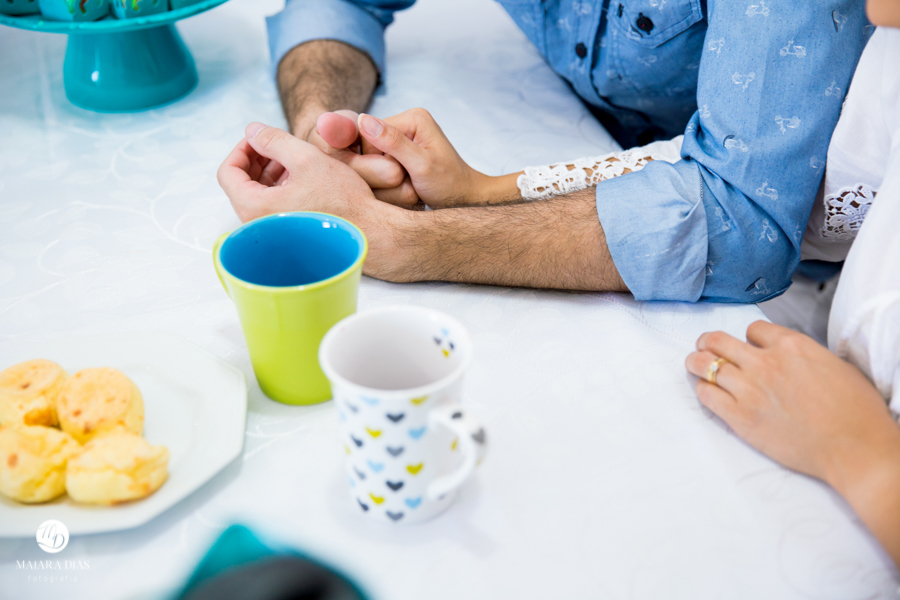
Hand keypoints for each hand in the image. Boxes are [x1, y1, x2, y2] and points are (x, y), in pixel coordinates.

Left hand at [216, 123, 409, 279]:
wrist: (371, 232)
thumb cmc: (343, 200)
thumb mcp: (307, 158)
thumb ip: (273, 140)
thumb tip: (252, 130)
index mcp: (256, 208)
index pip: (228, 172)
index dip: (242, 148)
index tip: (261, 136)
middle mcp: (258, 225)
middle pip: (241, 184)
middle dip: (257, 158)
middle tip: (278, 143)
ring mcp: (272, 233)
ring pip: (258, 195)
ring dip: (270, 172)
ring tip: (293, 158)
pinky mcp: (287, 236)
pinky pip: (272, 207)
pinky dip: (280, 188)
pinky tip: (302, 177)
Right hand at [357, 108, 511, 208]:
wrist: (464, 198)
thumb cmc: (449, 184)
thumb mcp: (422, 165)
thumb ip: (394, 143)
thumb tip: (362, 120)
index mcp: (412, 118)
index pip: (367, 135)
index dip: (375, 161)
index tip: (398, 175)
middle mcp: (406, 124)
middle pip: (368, 148)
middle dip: (383, 171)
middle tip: (406, 181)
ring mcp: (402, 139)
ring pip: (372, 161)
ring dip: (386, 179)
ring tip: (409, 184)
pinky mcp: (399, 154)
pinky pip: (379, 168)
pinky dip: (389, 182)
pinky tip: (406, 185)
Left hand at [685, 321, 899, 487]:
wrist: (854, 447)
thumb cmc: (855, 411)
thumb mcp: (835, 364)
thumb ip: (805, 355)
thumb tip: (791, 356)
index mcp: (791, 345)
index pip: (754, 329)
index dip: (749, 337)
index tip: (748, 345)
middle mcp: (765, 363)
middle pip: (720, 341)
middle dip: (708, 341)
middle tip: (703, 345)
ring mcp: (749, 389)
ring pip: (706, 365)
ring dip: (696, 362)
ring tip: (693, 363)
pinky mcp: (740, 417)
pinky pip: (707, 395)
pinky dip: (702, 390)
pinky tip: (705, 391)